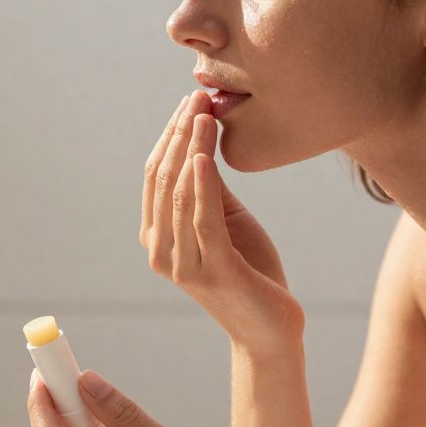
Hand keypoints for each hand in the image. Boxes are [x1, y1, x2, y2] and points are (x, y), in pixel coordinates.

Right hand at [142, 91, 304, 355]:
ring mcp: (183, 263)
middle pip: (163, 179)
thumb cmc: (251, 273)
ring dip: (191, 148)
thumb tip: (201, 139)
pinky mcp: (213, 270)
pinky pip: (202, 220)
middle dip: (179, 133)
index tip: (192, 101)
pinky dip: (201, 185)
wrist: (270, 329)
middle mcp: (161, 251)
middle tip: (199, 97)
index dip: (171, 135)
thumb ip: (210, 189)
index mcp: (158, 237)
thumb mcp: (228, 221)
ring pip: (179, 193)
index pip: (156, 176)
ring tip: (205, 115)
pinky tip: (205, 156)